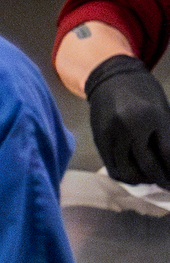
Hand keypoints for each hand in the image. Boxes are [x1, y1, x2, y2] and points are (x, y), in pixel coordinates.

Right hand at [90, 56, 169, 188]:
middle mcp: (131, 128)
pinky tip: (134, 174)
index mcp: (153, 117)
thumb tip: (169, 161)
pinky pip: (111, 166)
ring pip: (127, 171)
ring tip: (150, 180)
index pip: (167, 154)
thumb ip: (166, 135)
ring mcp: (112, 135)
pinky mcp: (99, 140)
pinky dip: (124, 175)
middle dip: (161, 179)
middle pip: (148, 166)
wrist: (110, 77)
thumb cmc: (143, 91)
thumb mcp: (162, 109)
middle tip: (167, 185)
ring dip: (142, 180)